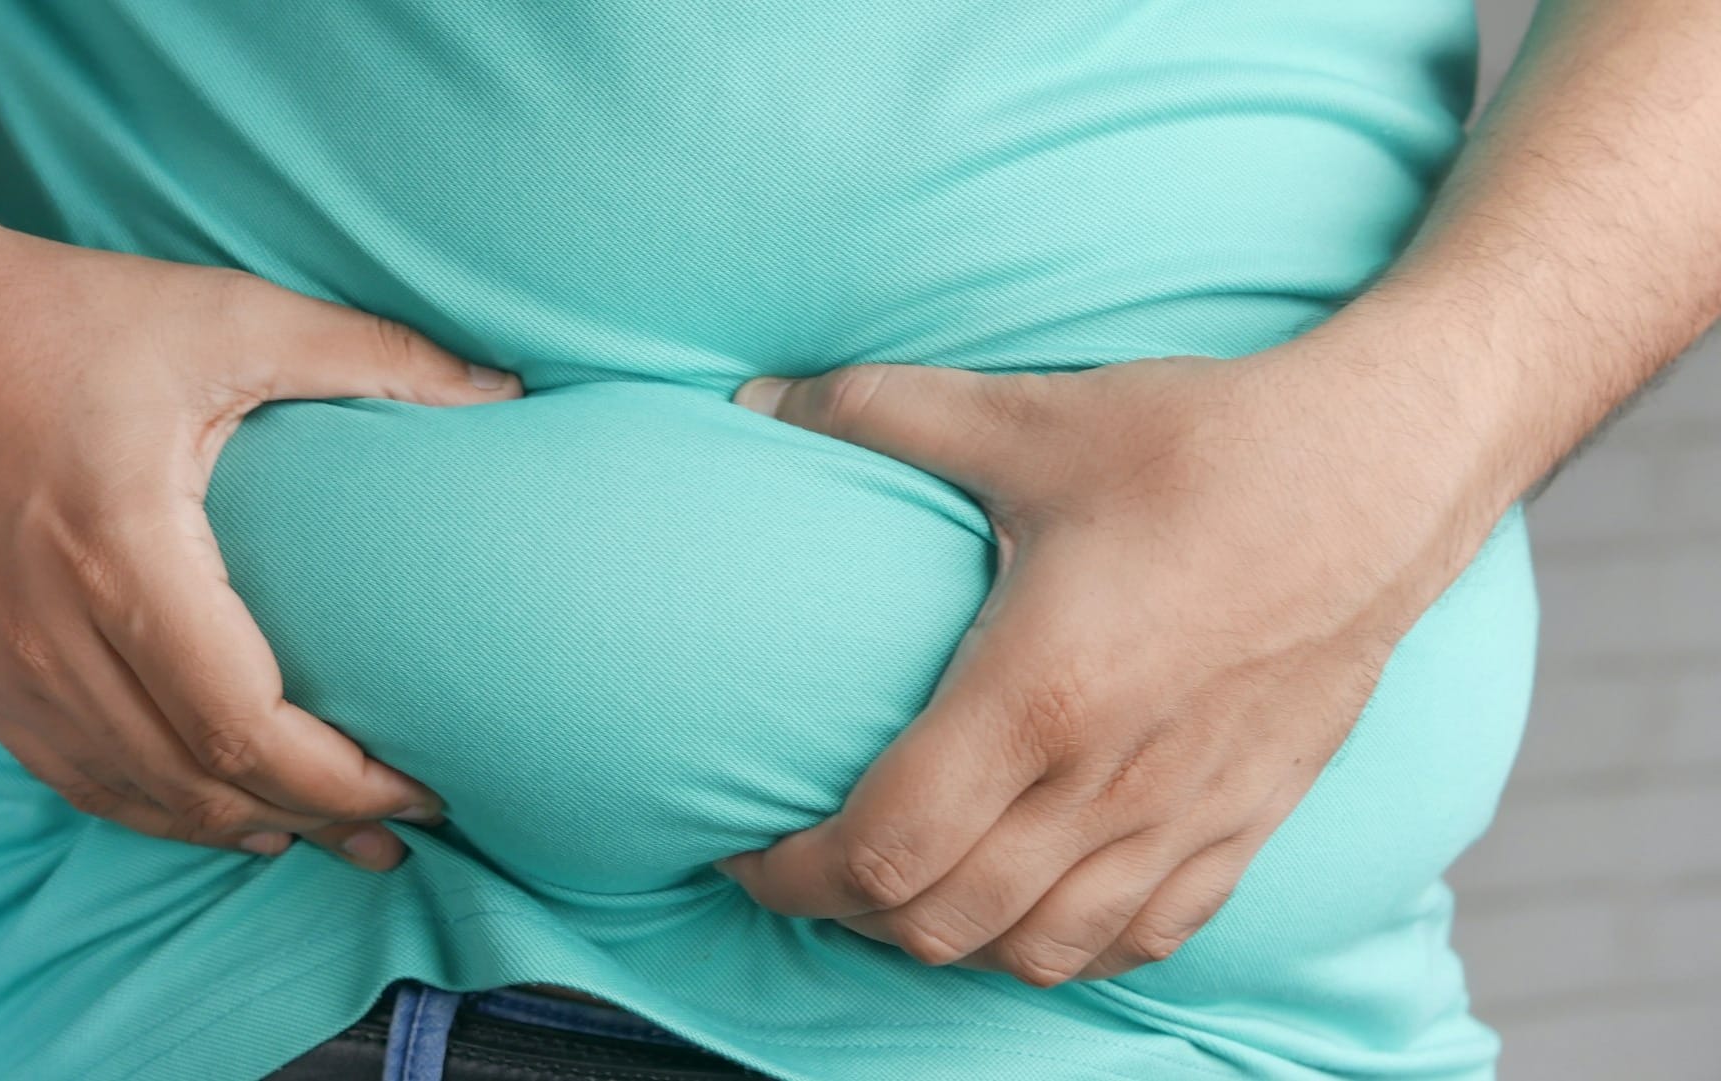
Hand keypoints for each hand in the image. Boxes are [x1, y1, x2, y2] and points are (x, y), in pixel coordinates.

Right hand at [0, 213, 521, 869]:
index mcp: (120, 547)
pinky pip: (69, 775)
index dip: (342, 780)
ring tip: (323, 838)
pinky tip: (214, 811)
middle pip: (198, 779)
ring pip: (132, 794)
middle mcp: (45, 626)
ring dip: (235, 826)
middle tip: (397, 836)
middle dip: (312, 820)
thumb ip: (375, 355)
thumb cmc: (60, 314)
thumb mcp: (229, 314)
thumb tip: (503, 392)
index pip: (245, 724)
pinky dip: (151, 807)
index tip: (421, 789)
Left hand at [719, 346, 1492, 985]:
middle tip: (810, 864)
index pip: (884, 849)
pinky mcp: (1248, 824)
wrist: (1387, 470)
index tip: (747, 849)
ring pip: (1036, 951)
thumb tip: (753, 401)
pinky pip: (1142, 940)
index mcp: (1039, 695)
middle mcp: (1108, 784)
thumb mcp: (1028, 417)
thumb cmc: (1207, 445)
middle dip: (849, 915)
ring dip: (948, 940)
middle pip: (942, 924)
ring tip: (905, 887)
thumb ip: (876, 413)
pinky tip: (1030, 903)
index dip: (793, 874)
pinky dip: (1064, 946)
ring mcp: (1185, 818)